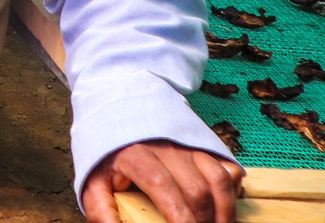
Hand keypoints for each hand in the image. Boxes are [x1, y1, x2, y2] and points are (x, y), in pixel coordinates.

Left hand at [82, 141, 241, 222]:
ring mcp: (188, 145)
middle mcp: (166, 147)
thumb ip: (102, 210)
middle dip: (202, 221)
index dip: (179, 216)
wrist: (118, 113)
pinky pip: (227, 169)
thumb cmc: (107, 154)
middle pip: (195, 190)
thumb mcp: (93, 181)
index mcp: (136, 155)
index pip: (162, 185)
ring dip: (223, 213)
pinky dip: (232, 192)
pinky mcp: (203, 146)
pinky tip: (222, 210)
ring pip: (218, 180)